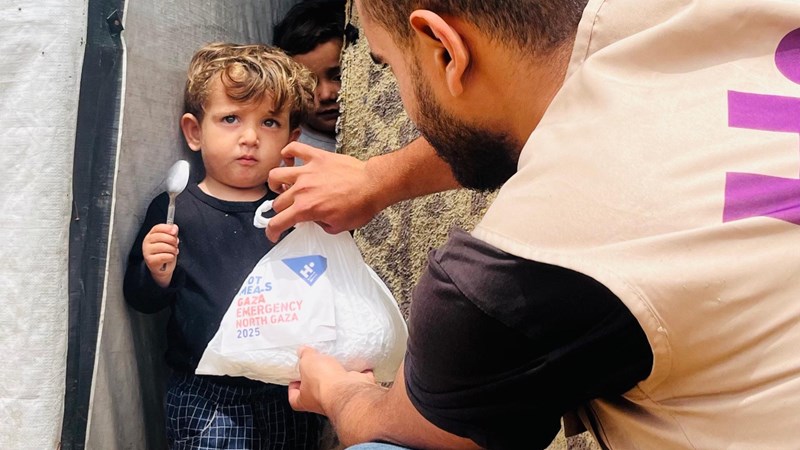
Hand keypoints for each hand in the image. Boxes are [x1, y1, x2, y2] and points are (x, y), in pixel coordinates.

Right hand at [142, 223, 178, 286]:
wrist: (163, 268)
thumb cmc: (165, 253)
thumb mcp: (169, 242)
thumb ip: (172, 233)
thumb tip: (174, 227)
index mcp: (151, 235)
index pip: (157, 228)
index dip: (167, 228)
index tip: (175, 231)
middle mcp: (146, 242)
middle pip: (161, 236)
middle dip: (172, 240)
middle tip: (176, 245)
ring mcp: (147, 251)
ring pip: (164, 246)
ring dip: (173, 250)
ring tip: (173, 252)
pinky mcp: (150, 260)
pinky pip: (165, 256)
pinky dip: (171, 257)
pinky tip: (170, 257)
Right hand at [266, 142, 381, 241]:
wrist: (373, 185)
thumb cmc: (360, 205)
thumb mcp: (338, 226)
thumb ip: (320, 224)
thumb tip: (315, 219)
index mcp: (305, 209)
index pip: (278, 222)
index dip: (272, 232)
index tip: (274, 233)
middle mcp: (302, 189)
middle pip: (277, 201)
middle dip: (280, 210)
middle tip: (288, 211)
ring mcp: (307, 171)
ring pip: (276, 175)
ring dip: (276, 183)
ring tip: (282, 186)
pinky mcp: (316, 157)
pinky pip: (294, 149)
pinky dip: (288, 153)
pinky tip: (289, 159)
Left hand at [288, 347, 376, 415]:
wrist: (347, 390)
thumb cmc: (323, 381)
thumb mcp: (307, 361)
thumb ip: (305, 355)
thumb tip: (303, 351)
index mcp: (305, 399)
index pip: (294, 398)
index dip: (293, 388)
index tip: (295, 378)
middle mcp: (323, 402)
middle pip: (317, 391)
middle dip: (319, 379)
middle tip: (319, 365)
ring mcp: (341, 398)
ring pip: (338, 387)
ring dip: (339, 376)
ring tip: (338, 361)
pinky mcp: (356, 392)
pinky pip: (357, 382)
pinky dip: (359, 374)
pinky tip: (358, 363)